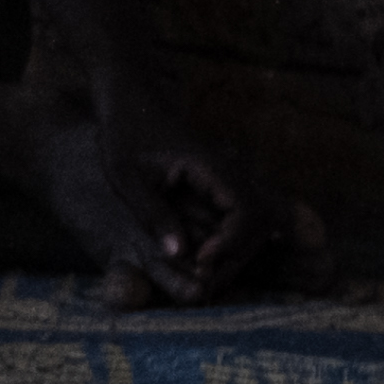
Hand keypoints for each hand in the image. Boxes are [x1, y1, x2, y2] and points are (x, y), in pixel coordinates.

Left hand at [81, 79, 281, 302]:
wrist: (132, 100)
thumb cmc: (125, 133)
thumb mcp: (127, 177)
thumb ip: (153, 214)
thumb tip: (180, 256)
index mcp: (210, 167)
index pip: (246, 211)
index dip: (230, 243)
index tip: (200, 262)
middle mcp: (229, 173)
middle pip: (258, 224)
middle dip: (235, 257)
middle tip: (201, 283)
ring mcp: (227, 180)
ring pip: (252, 224)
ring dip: (233, 253)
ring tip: (199, 276)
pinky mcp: (219, 187)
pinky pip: (237, 218)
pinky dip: (226, 243)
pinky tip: (199, 260)